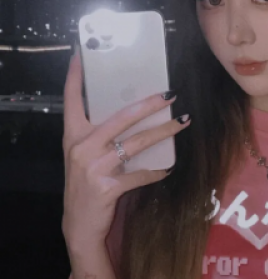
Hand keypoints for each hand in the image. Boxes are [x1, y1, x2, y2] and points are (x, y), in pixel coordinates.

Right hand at [62, 53, 188, 246]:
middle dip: (149, 104)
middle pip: (120, 117)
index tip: (81, 54)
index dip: (76, 77)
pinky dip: (157, 171)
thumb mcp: (84, 157)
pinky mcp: (107, 187)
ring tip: (183, 123)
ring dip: (164, 132)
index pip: (72, 100)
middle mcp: (80, 147)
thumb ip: (100, 137)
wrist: (79, 224)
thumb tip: (135, 116)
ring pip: (136, 143)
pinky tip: (168, 168)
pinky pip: (140, 174)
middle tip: (171, 94)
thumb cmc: (85, 185)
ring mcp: (93, 167)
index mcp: (72, 136)